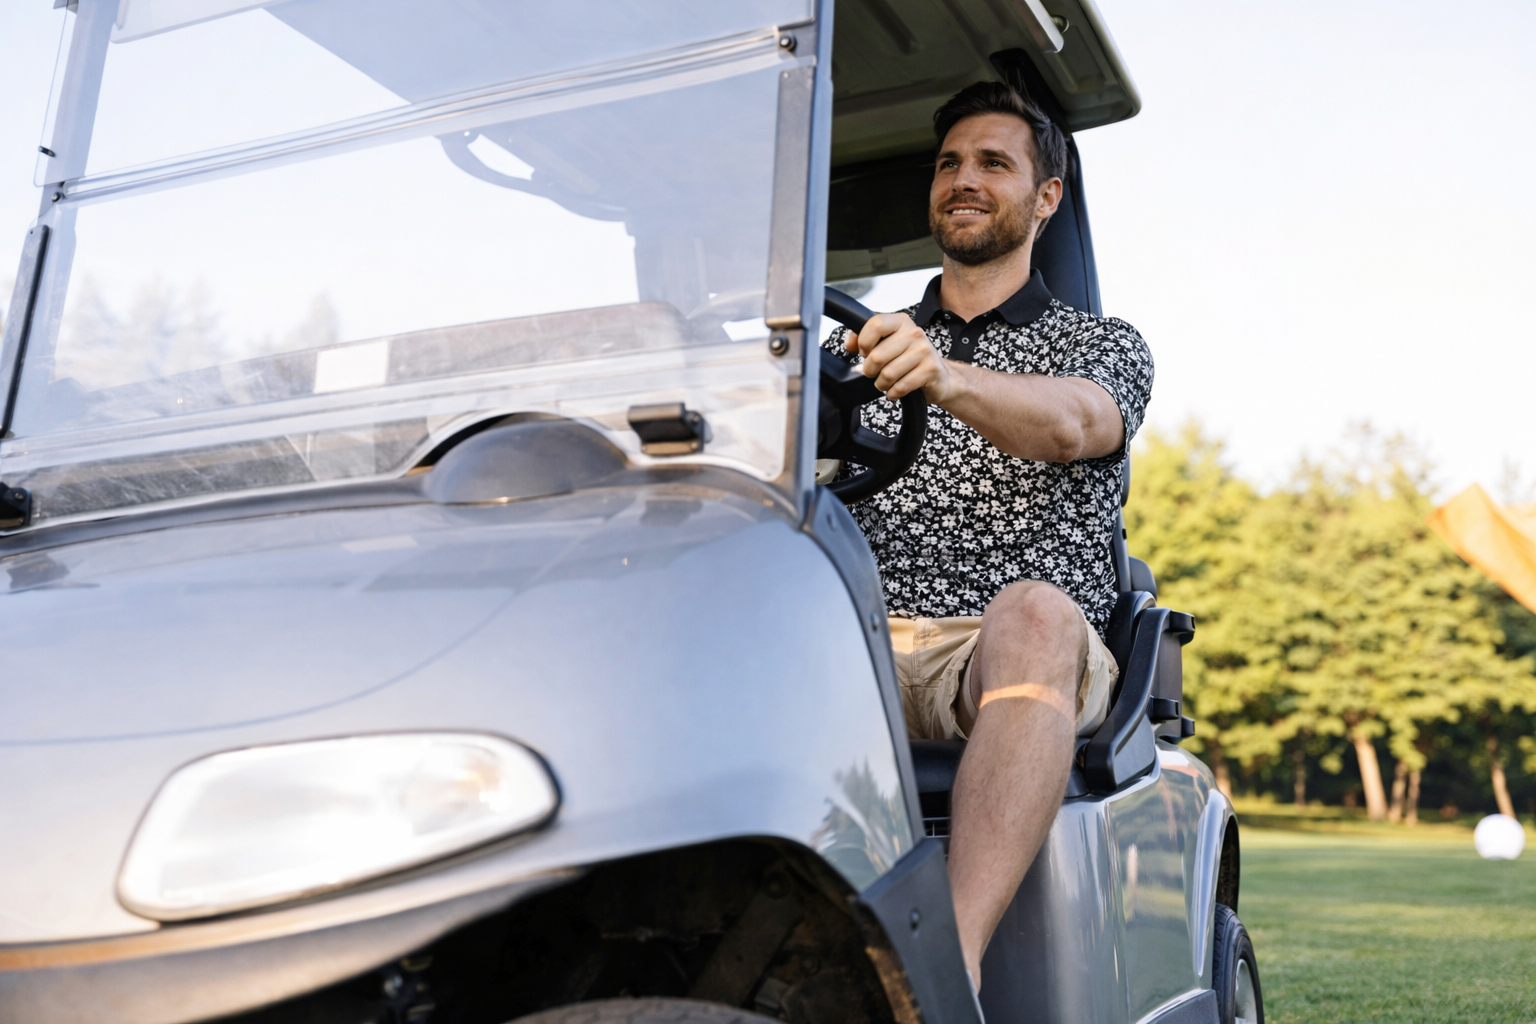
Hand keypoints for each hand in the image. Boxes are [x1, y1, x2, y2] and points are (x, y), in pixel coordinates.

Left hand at [843, 312, 960, 402]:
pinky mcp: (931, 369)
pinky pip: (901, 386)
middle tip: (875, 372)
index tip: (865, 352)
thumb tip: (849, 343)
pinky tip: (896, 390)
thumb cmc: (908, 358)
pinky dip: (894, 393)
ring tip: (887, 382)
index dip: (863, 342)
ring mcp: (924, 350)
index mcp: (901, 321)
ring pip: (888, 374)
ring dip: (882, 384)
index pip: (875, 324)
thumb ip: (865, 339)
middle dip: (870, 370)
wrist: (938, 375)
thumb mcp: (887, 343)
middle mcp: (914, 332)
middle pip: (877, 355)